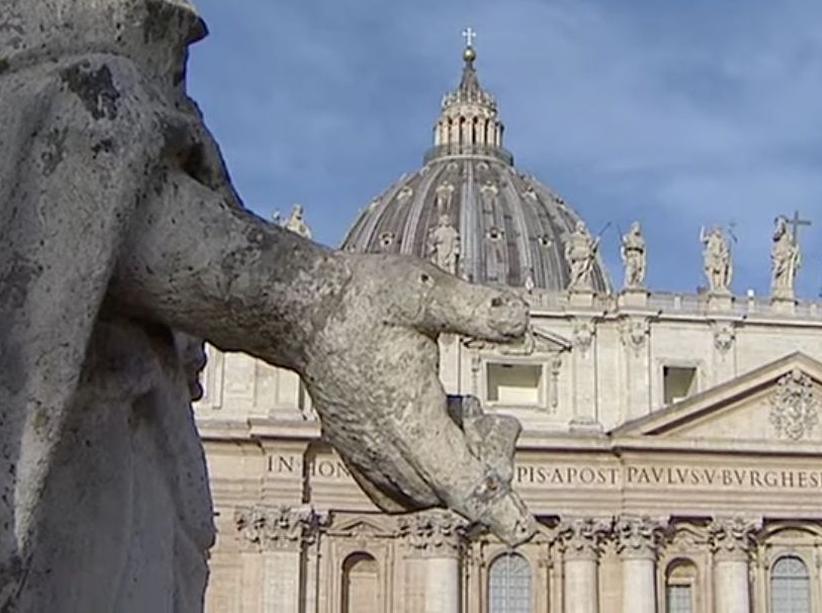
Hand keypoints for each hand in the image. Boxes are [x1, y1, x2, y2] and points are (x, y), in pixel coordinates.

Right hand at [300, 253, 535, 543]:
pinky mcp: (353, 449)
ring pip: (423, 493)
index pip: (460, 482)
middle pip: (449, 490)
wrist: (297, 307)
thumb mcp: (423, 291)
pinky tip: (437, 428)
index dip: (497, 505)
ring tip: (463, 413)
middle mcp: (383, 449)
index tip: (524, 531)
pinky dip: (425, 477)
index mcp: (408, 419)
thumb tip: (522, 321)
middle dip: (487, 465)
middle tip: (502, 422)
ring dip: (456, 468)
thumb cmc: (362, 295)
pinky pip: (395, 491)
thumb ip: (473, 308)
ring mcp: (364, 454)